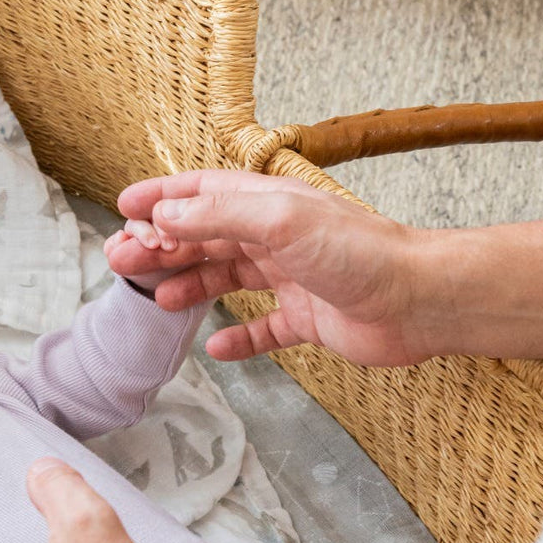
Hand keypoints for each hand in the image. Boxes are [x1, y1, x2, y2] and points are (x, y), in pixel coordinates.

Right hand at [111, 170, 425, 366]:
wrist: (419, 301)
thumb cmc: (358, 252)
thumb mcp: (280, 221)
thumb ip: (218, 217)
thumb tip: (164, 217)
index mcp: (267, 205)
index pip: (201, 194)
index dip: (161, 199)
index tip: (124, 209)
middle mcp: (275, 237)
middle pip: (205, 239)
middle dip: (162, 248)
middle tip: (124, 263)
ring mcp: (291, 278)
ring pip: (226, 280)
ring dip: (190, 287)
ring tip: (160, 301)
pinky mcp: (308, 319)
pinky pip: (264, 329)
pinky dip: (240, 338)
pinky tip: (217, 348)